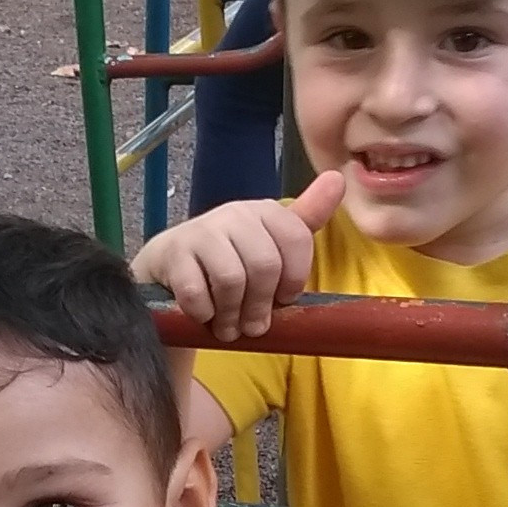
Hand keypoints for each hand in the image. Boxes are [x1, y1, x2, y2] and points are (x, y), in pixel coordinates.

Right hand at [135, 170, 343, 342]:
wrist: (170, 265)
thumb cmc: (230, 258)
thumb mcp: (271, 240)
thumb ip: (308, 218)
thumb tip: (338, 178)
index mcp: (266, 211)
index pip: (297, 239)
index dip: (294, 279)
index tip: (284, 298)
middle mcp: (235, 213)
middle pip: (265, 264)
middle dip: (261, 306)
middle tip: (253, 326)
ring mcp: (201, 230)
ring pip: (232, 279)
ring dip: (232, 315)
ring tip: (229, 328)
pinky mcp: (173, 253)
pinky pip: (197, 293)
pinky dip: (204, 313)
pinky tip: (204, 316)